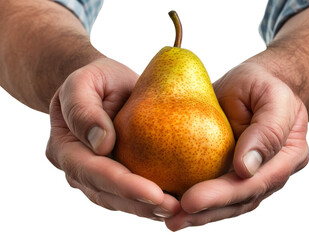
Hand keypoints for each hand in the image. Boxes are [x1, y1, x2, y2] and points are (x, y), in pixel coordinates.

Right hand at [46, 58, 180, 219]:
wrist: (103, 86)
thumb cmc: (95, 80)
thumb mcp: (82, 82)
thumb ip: (83, 108)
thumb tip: (102, 143)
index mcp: (65, 147)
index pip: (92, 171)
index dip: (122, 185)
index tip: (153, 193)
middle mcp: (78, 167)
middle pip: (107, 193)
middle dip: (139, 205)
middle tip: (174, 208)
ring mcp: (95, 174)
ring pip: (119, 200)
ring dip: (147, 209)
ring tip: (177, 210)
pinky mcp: (115, 173)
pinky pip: (130, 192)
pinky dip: (150, 200)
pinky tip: (174, 202)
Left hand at [165, 62, 308, 230]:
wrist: (256, 83)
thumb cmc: (265, 85)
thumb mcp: (274, 97)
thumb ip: (268, 130)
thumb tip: (247, 168)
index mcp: (287, 156)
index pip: (256, 182)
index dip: (223, 195)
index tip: (192, 200)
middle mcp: (270, 172)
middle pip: (240, 199)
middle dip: (207, 212)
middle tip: (176, 218)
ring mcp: (251, 173)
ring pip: (228, 202)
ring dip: (200, 214)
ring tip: (172, 220)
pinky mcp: (231, 169)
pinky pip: (216, 187)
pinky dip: (198, 200)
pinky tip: (175, 205)